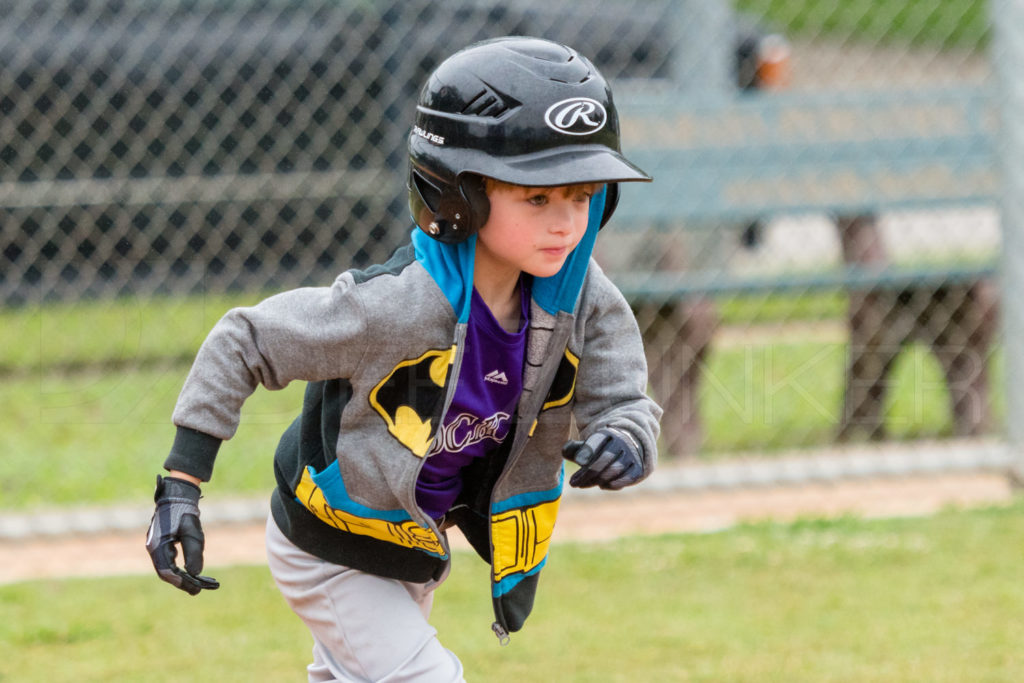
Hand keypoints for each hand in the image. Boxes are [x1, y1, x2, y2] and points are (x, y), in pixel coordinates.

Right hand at [145, 475, 219, 594]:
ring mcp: (156, 545)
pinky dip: (178, 567)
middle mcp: (153, 547)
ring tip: (197, 583)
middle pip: (166, 572)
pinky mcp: (161, 542)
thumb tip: (195, 574)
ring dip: (181, 576)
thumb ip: (193, 552)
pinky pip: (168, 559)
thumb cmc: (184, 510)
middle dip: (182, 582)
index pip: (167, 572)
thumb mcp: (192, 531)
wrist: (177, 494)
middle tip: (198, 589)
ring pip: (167, 567)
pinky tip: (190, 571)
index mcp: (158, 546)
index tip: (196, 589)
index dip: (182, 582)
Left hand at [562, 428, 643, 489]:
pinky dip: (610, 485)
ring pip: (611, 472)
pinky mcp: (638, 469)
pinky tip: (601, 484)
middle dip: (586, 474)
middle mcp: (623, 442)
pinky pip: (623, 481)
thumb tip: (565, 452)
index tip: (578, 461)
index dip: (587, 451)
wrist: (632, 444)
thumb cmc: (603, 447)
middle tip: (573, 483)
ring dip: (595, 481)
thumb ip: (575, 448)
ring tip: (583, 484)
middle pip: (603, 460)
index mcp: (609, 432)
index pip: (597, 441)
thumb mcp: (589, 444)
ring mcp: (632, 456)